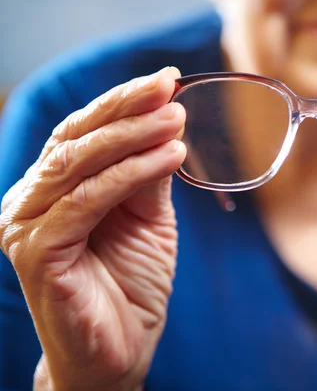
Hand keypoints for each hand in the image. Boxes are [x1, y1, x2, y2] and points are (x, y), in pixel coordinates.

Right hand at [0, 67, 185, 389]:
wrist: (119, 350)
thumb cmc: (132, 284)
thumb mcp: (148, 220)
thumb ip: (149, 177)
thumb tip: (166, 123)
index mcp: (55, 187)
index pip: (84, 131)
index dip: (123, 101)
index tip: (166, 79)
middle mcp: (32, 199)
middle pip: (77, 137)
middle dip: (126, 107)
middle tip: (169, 88)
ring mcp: (27, 225)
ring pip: (79, 163)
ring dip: (132, 136)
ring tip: (176, 120)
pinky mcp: (36, 252)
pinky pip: (86, 201)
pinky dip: (130, 175)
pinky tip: (169, 157)